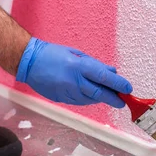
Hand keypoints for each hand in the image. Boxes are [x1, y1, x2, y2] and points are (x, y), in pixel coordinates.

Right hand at [16, 38, 132, 107]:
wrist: (28, 62)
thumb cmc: (51, 54)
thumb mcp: (75, 54)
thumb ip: (94, 64)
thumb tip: (111, 71)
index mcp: (78, 67)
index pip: (104, 78)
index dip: (118, 84)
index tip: (127, 88)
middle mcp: (73, 82)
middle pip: (100, 94)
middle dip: (114, 98)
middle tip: (122, 100)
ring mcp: (66, 92)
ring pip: (90, 100)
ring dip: (100, 98)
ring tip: (106, 95)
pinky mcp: (60, 99)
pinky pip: (78, 102)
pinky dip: (87, 99)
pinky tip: (88, 94)